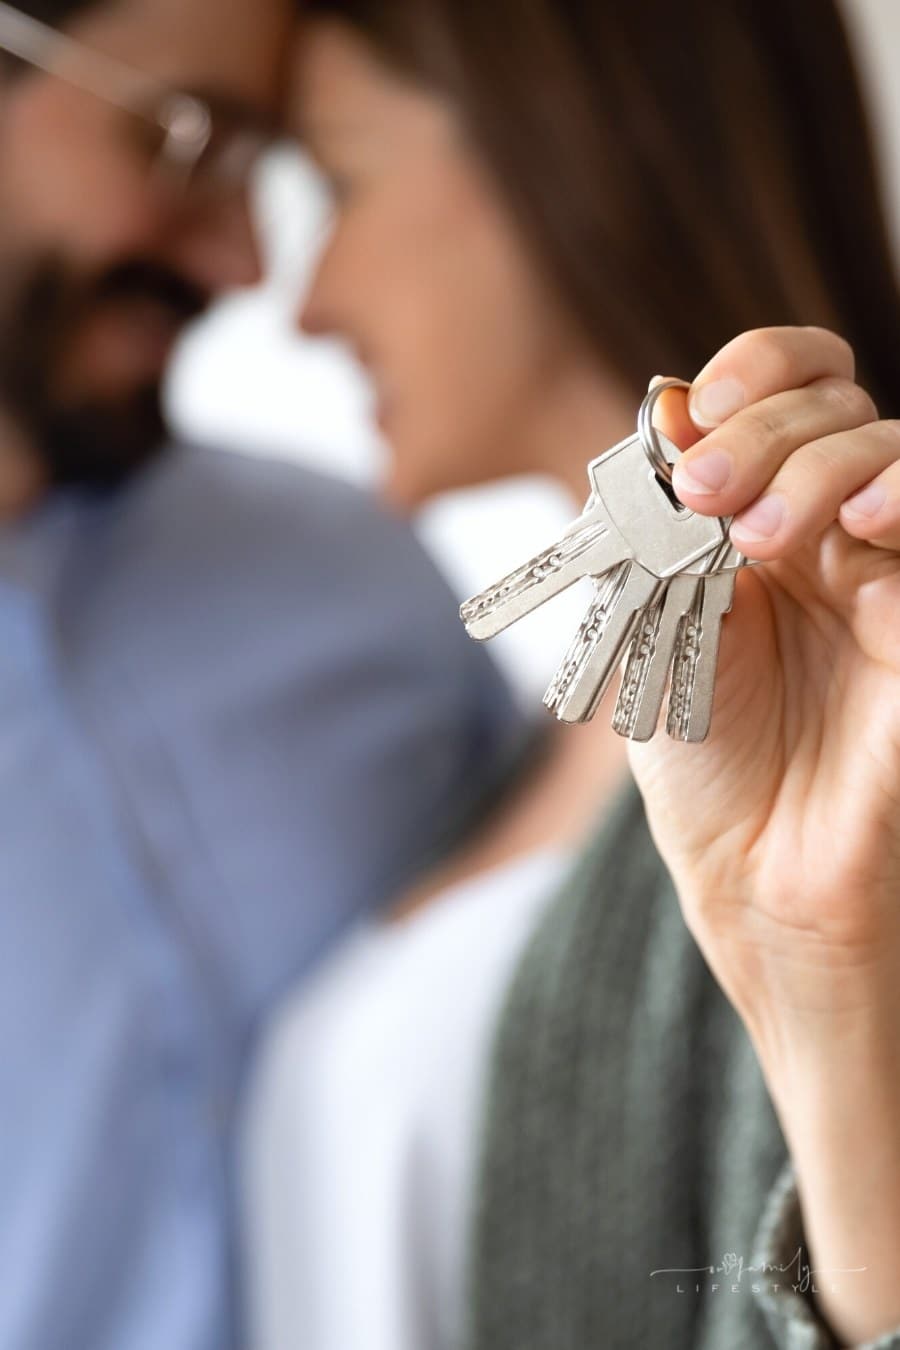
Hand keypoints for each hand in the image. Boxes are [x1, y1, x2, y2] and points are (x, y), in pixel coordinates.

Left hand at [629, 327, 899, 1344]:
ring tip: (750, 536)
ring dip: (816, 463)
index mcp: (769, 529)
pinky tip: (858, 526)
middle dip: (761, 431)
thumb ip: (669, 521)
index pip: (793, 397)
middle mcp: (841, 540)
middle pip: (835, 413)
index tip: (698, 400)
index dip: (759, 371)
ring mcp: (896, 579)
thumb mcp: (660, 629)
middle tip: (697, 490)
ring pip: (891, 453)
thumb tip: (669, 399)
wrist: (758, 883)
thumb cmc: (707, 770)